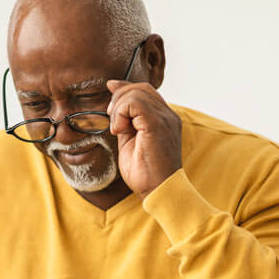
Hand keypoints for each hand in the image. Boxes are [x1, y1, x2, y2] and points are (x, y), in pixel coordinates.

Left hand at [106, 80, 181, 199]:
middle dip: (119, 97)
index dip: (125, 88)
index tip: (110, 90)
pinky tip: (119, 130)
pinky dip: (121, 113)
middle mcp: (167, 115)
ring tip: (117, 129)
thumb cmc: (145, 173)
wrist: (158, 190)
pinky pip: (135, 102)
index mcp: (163, 119)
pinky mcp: (157, 124)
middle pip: (141, 88)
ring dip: (118, 108)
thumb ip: (125, 123)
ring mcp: (165, 118)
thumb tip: (115, 106)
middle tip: (111, 119)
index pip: (145, 92)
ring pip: (137, 92)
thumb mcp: (130, 142)